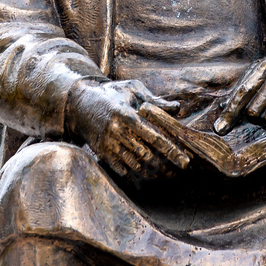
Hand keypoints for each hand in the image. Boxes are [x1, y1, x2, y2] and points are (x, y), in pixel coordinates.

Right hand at [65, 78, 190, 179]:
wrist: (80, 104)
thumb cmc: (112, 93)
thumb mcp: (132, 89)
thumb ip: (155, 100)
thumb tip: (177, 108)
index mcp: (126, 114)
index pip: (153, 135)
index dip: (170, 149)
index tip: (185, 159)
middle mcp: (116, 132)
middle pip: (146, 154)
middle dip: (166, 165)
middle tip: (181, 169)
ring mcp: (108, 145)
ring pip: (135, 165)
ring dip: (153, 172)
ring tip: (169, 175)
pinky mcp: (102, 154)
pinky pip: (122, 170)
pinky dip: (137, 176)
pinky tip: (150, 176)